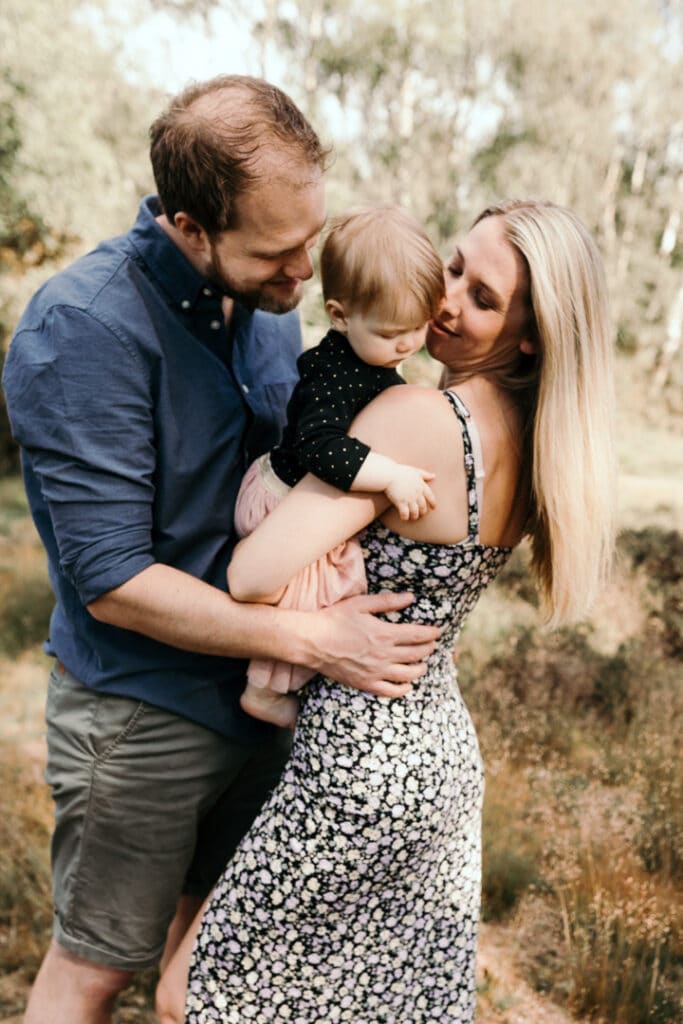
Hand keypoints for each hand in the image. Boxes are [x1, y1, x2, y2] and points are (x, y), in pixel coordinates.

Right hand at [305, 591, 440, 696]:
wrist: (311, 642)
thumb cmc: (334, 619)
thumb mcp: (361, 604)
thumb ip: (388, 601)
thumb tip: (410, 597)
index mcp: (385, 634)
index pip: (418, 635)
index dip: (431, 633)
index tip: (437, 631)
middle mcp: (384, 655)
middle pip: (417, 654)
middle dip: (428, 648)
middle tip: (432, 644)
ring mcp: (376, 672)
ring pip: (409, 674)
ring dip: (420, 668)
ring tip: (422, 663)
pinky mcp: (365, 684)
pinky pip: (391, 691)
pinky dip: (403, 688)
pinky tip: (406, 683)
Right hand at [385, 465, 435, 521]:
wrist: (388, 474)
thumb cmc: (400, 471)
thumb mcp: (415, 471)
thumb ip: (425, 474)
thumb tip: (433, 476)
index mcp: (421, 486)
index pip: (430, 496)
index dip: (433, 503)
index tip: (434, 508)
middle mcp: (417, 493)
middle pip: (423, 506)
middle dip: (422, 512)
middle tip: (420, 515)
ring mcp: (409, 498)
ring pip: (415, 512)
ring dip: (414, 516)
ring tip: (412, 518)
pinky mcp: (400, 502)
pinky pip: (405, 514)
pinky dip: (405, 517)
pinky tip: (403, 518)